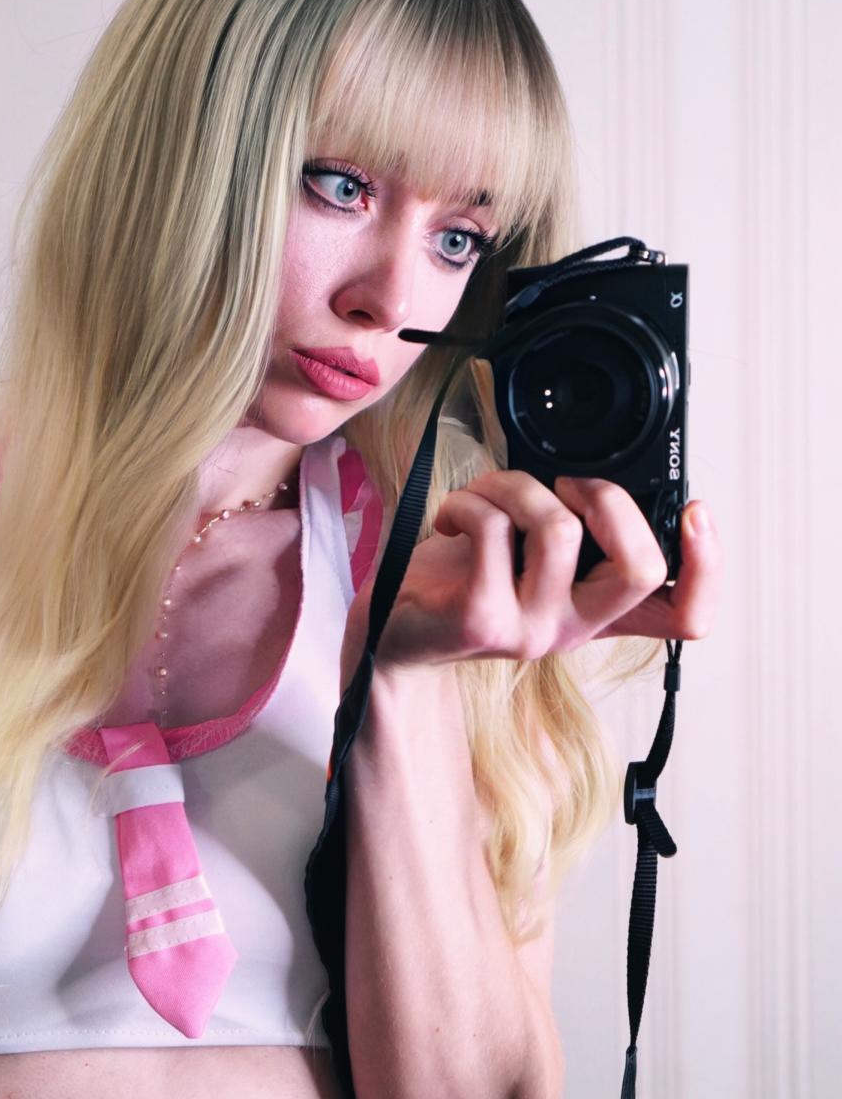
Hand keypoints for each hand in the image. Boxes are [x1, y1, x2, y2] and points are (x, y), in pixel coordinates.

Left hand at [340, 471, 722, 682]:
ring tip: (486, 496)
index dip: (708, 566)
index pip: (685, 613)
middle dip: (607, 497)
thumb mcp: (526, 554)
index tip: (695, 512)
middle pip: (641, 569)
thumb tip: (594, 466)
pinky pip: (493, 531)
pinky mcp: (481, 620)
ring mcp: (531, 631)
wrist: (390, 632)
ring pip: (560, 529)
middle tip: (565, 485)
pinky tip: (452, 517)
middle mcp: (574, 627)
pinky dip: (470, 501)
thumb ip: (572, 527)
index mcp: (596, 609)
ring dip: (516, 485)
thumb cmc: (459, 579)